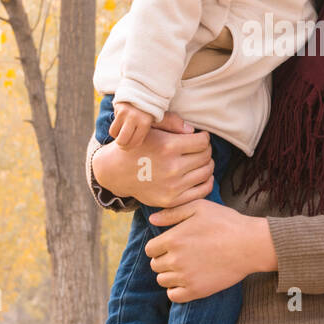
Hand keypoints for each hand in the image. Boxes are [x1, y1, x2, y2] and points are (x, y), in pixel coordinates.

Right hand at [91, 112, 214, 206]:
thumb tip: (195, 131)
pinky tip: (202, 174)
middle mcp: (171, 167)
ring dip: (208, 164)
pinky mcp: (172, 200)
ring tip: (200, 159)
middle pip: (206, 156)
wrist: (116, 172)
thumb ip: (173, 123)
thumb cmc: (137, 145)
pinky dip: (207, 181)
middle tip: (200, 148)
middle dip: (206, 149)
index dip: (204, 137)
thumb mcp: (150, 128)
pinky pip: (202, 190)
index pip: (203, 141)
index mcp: (167, 146)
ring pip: (206, 172)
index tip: (200, 137)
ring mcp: (172, 186)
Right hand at [111, 102, 153, 147]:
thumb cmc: (147, 111)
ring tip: (121, 133)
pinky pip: (113, 125)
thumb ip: (142, 133)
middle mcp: (135, 118)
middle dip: (122, 145)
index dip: (130, 147)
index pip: (134, 143)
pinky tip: (120, 123)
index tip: (129, 146)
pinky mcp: (119, 109)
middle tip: (122, 144)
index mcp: (145, 123)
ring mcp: (126, 113)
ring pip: (115, 134)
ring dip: (116, 136)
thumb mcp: (150, 122)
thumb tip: (130, 147)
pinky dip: (115, 127)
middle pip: (122, 141)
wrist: (144, 91)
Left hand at [144, 199, 277, 301]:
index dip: (159, 246)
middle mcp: (175, 259)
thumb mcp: (200, 208)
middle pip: (155, 265)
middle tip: (180, 255)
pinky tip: (186, 281)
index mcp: (173, 239)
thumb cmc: (226, 223)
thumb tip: (152, 220)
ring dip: (169, 274)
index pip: (150, 249)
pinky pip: (174, 296)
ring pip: (162, 280)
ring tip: (184, 267)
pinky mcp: (197, 290)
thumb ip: (173, 213)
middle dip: (163, 259)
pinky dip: (176, 290)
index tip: (171, 245)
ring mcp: (185, 277)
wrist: (250, 245)